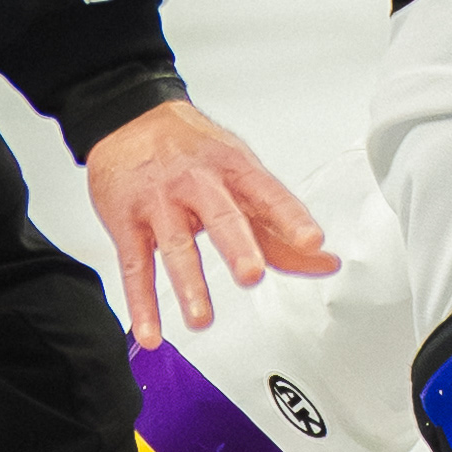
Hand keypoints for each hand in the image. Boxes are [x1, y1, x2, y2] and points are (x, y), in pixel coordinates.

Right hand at [85, 102, 337, 345]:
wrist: (131, 120)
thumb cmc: (196, 153)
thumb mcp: (242, 175)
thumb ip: (280, 225)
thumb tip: (324, 261)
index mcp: (236, 171)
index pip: (269, 194)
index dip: (291, 217)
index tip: (312, 240)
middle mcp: (198, 185)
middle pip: (221, 217)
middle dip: (238, 246)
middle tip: (251, 275)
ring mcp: (160, 204)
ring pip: (175, 246)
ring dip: (189, 284)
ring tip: (201, 319)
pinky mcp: (127, 223)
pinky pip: (135, 266)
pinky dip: (142, 304)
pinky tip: (152, 332)